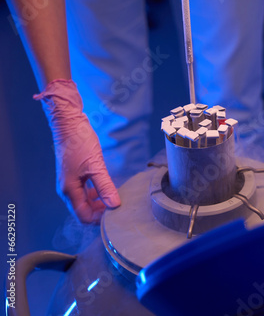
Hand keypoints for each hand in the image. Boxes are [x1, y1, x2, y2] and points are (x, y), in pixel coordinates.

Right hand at [34, 79, 120, 222]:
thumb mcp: (95, 166)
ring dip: (99, 201)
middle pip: (84, 210)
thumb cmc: (79, 142)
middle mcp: (67, 189)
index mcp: (69, 190)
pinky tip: (107, 186)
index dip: (99, 218)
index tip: (115, 213)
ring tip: (115, 196)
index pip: (83, 216)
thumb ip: (105, 187)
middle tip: (118, 205)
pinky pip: (85, 190)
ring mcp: (70, 181)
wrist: (69, 123)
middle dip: (100, 211)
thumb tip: (114, 205)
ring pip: (85, 200)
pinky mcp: (75, 173)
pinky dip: (96, 192)